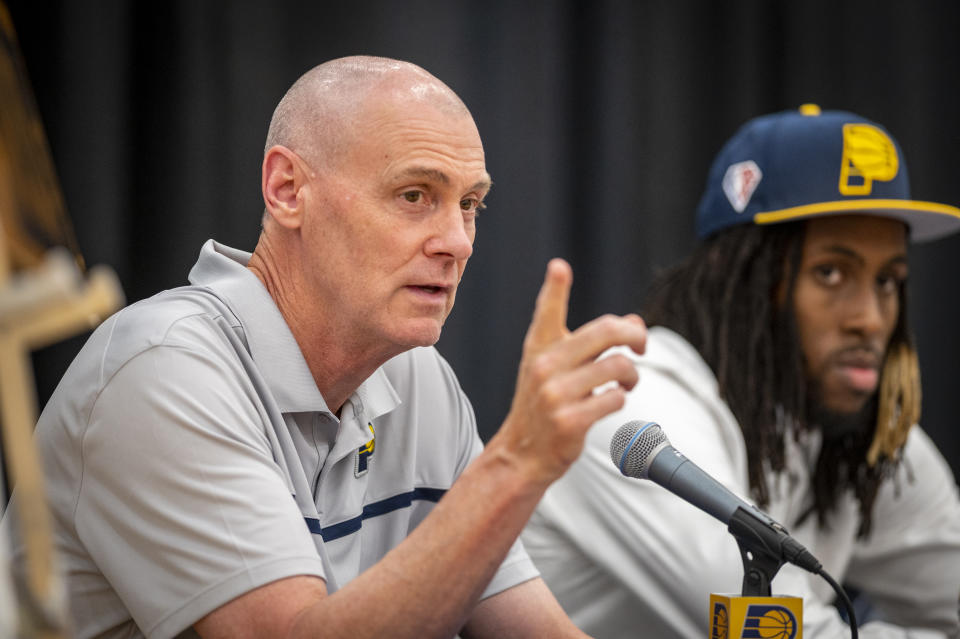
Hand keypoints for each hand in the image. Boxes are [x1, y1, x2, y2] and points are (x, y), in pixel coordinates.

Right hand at [494, 258, 646, 484]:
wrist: (522, 452)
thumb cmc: (544, 404)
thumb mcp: (558, 367)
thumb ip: (592, 342)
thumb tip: (635, 321)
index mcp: (540, 347)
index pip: (548, 311)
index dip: (554, 287)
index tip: (559, 267)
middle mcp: (545, 365)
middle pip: (606, 331)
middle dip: (636, 335)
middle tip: (642, 346)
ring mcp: (555, 394)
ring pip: (618, 366)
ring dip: (633, 375)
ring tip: (627, 383)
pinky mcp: (569, 420)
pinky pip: (615, 398)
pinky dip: (620, 399)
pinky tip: (611, 401)